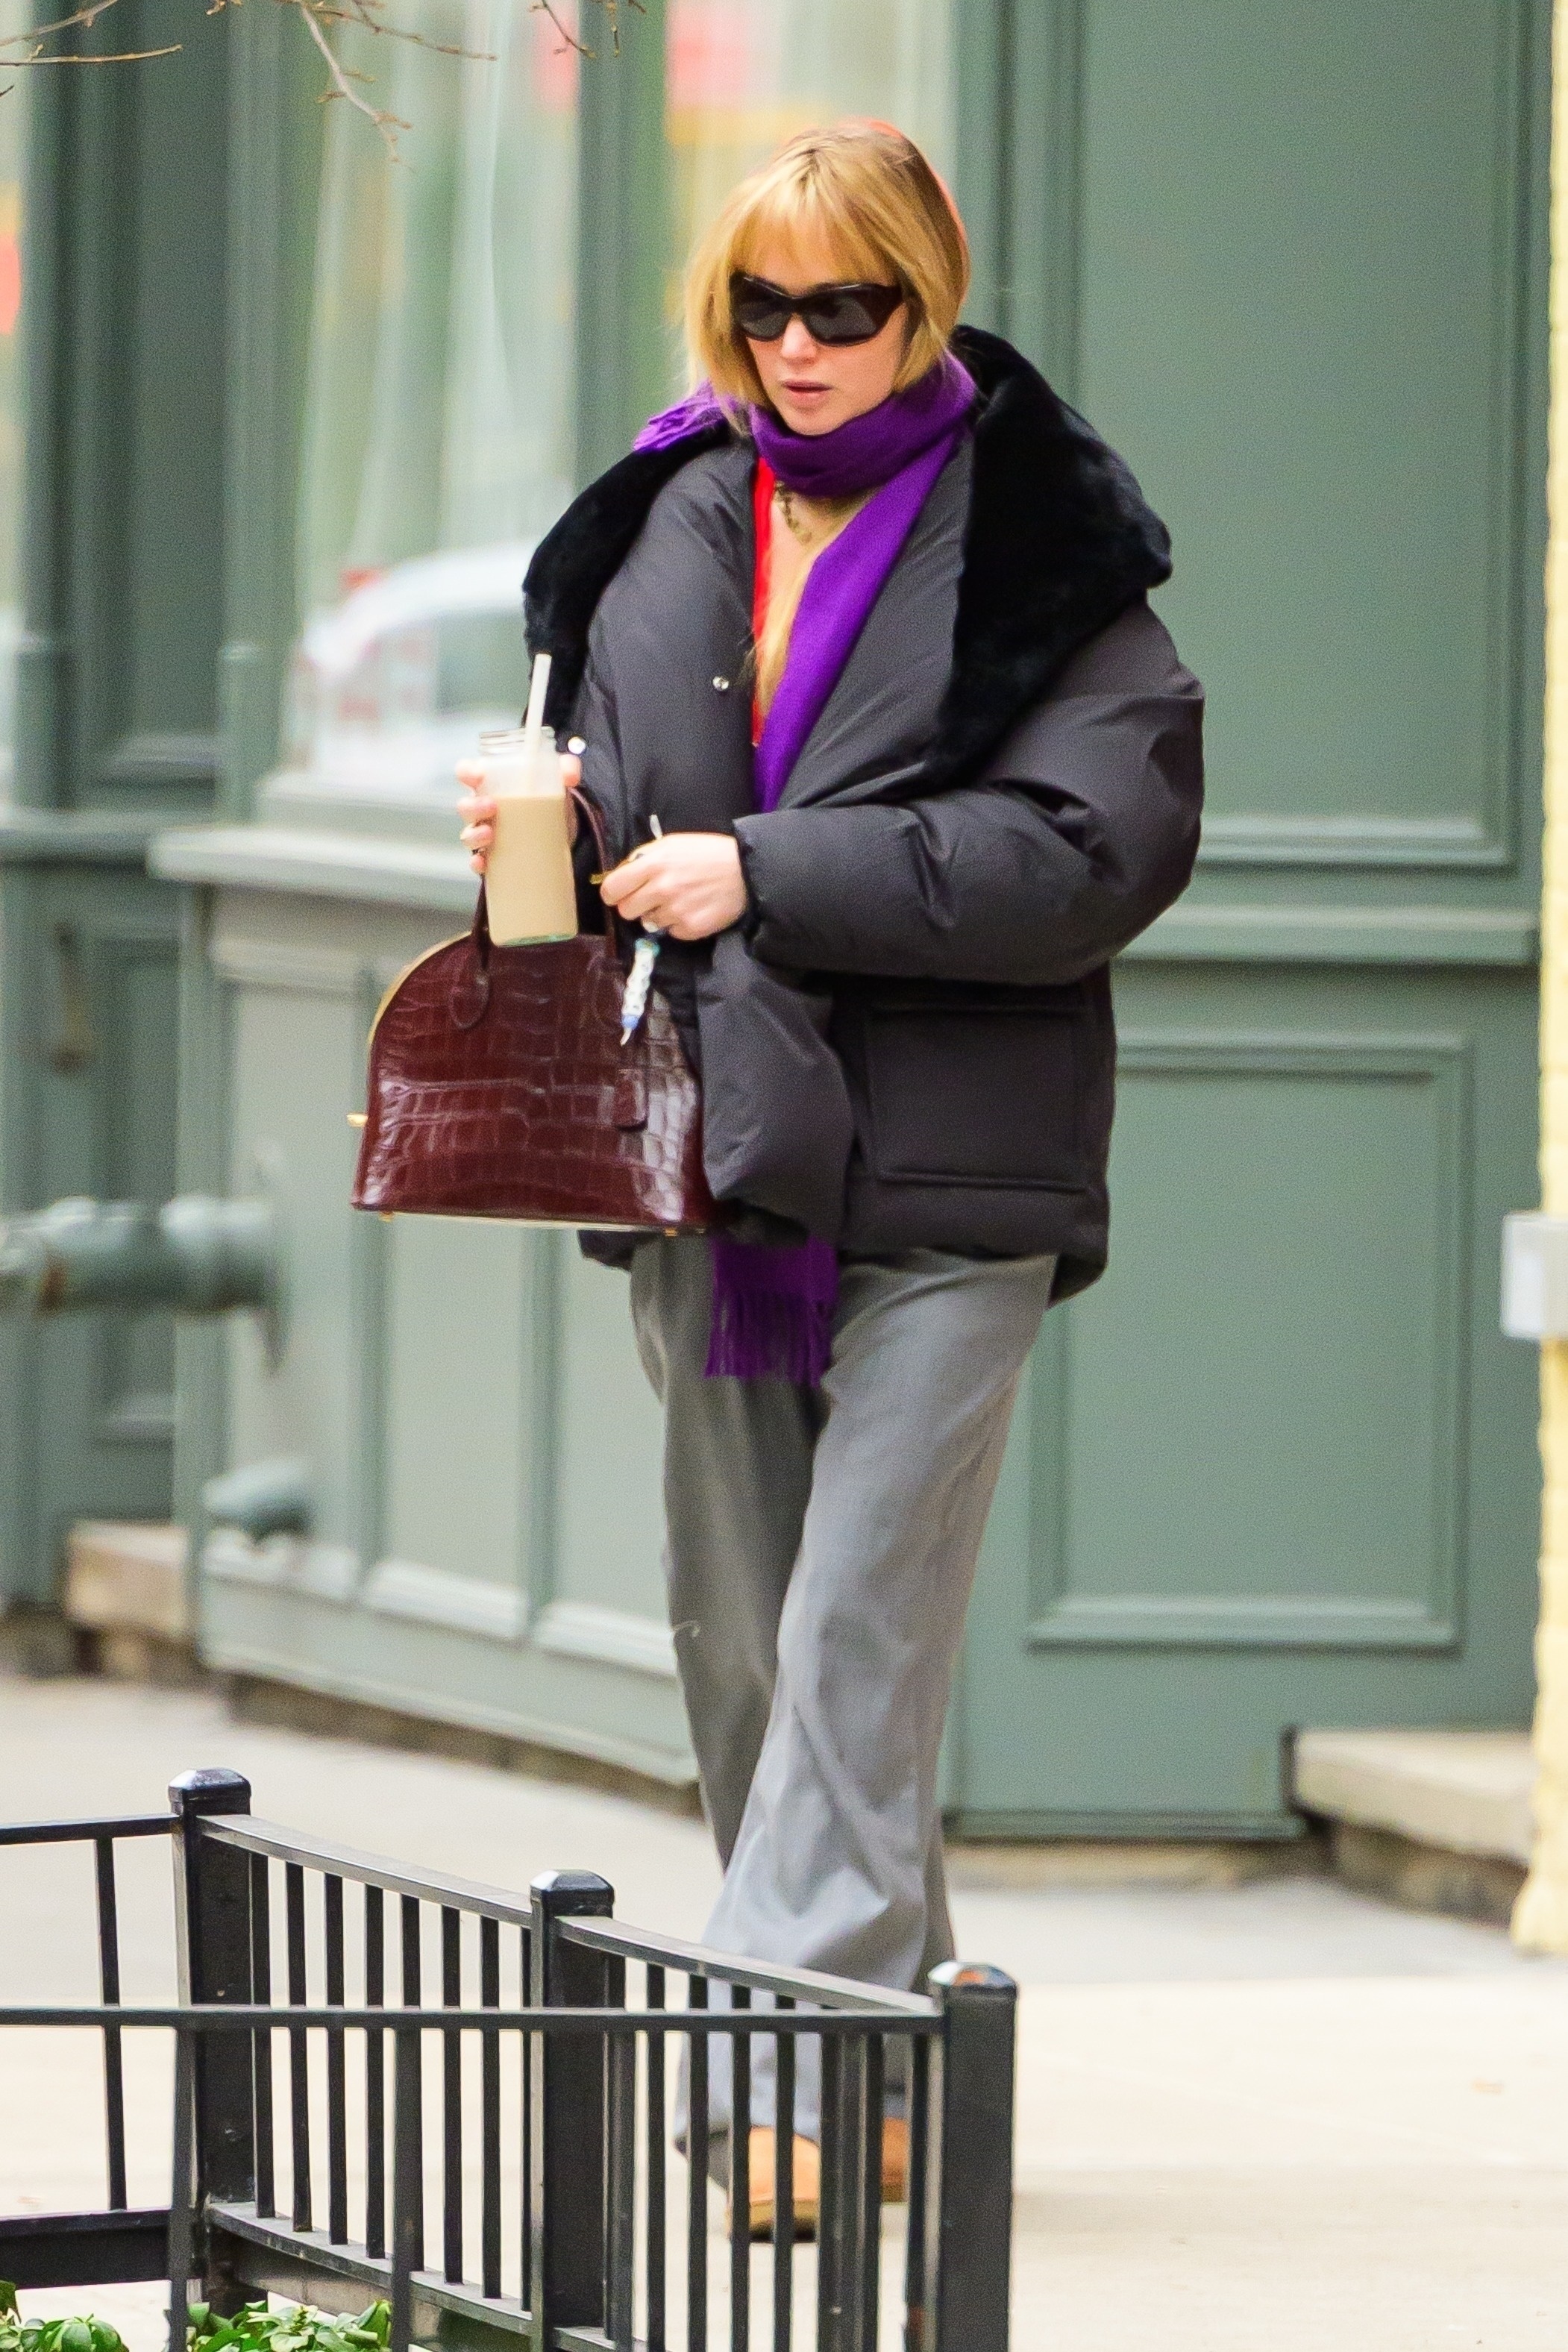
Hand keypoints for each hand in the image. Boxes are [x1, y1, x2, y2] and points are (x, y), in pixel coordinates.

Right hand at [457, 753, 580, 874]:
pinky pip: (478, 861)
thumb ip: (567, 769)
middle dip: (473, 806)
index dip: (466, 772)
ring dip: (474, 834)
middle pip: (465, 806)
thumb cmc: (548, 799)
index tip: (477, 776)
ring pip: (468, 834)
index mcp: (491, 784)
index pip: (467, 773)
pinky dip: (477, 863)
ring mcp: (486, 834)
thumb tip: (570, 775)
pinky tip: (482, 863)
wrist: (560, 833)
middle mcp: (483, 809)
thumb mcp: (558, 781)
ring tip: (490, 834)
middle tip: (492, 807)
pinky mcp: (494, 857)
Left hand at [599, 832, 746, 940]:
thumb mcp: (672, 844)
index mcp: (652, 863)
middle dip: (635, 905)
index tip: (619, 894)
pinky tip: (692, 909)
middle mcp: (661, 888)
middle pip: (626, 910)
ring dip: (658, 914)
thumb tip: (623, 876)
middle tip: (651, 898)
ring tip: (679, 900)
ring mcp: (675, 911)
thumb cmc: (707, 853)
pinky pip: (670, 932)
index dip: (613, 893)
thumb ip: (644, 858)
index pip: (612, 889)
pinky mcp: (689, 928)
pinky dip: (678, 924)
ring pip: (648, 922)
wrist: (745, 871)